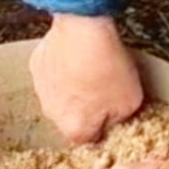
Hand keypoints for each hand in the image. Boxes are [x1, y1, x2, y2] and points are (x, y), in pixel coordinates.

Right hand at [31, 14, 143, 143]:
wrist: (84, 29)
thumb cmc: (107, 66)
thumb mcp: (131, 102)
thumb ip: (120, 119)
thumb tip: (113, 121)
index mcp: (75, 129)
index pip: (90, 139)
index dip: (104, 125)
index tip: (112, 112)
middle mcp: (52, 114)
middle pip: (72, 117)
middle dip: (87, 107)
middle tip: (105, 87)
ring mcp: (41, 89)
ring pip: (60, 95)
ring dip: (73, 87)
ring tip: (92, 67)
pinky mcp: (36, 66)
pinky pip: (52, 74)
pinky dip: (63, 67)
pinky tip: (79, 54)